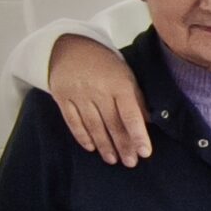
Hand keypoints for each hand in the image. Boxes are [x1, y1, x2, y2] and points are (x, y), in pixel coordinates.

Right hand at [47, 37, 151, 166]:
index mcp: (119, 84)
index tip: (145, 152)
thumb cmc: (105, 65)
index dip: (138, 135)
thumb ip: (136, 98)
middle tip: (131, 163)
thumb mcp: (126, 76)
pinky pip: (73, 121)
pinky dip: (82, 136)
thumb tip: (148, 122)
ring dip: (104, 145)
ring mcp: (78, 95)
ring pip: (93, 126)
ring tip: (113, 159)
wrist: (71, 47)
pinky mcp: (62, 97)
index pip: (131, 114)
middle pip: (112, 124)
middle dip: (123, 145)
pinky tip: (91, 148)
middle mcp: (98, 91)